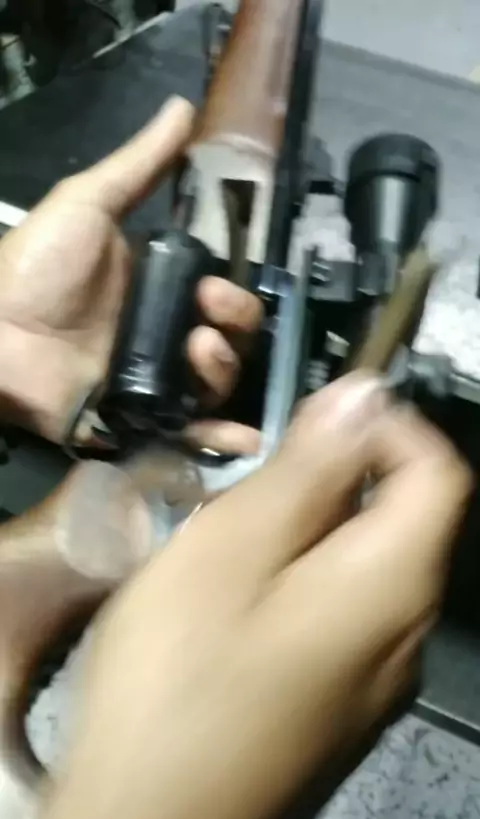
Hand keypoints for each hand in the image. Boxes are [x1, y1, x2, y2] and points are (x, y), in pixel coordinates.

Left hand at [0, 97, 261, 451]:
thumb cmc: (36, 266)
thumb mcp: (88, 204)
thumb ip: (138, 165)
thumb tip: (184, 110)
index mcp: (159, 292)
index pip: (220, 298)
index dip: (233, 297)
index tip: (216, 289)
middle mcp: (161, 338)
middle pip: (228, 342)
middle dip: (234, 328)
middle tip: (206, 317)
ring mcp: (152, 383)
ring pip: (215, 385)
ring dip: (223, 370)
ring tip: (198, 353)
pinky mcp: (139, 420)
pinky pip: (189, 433)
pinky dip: (220, 440)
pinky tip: (245, 440)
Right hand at [27, 374, 471, 818]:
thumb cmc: (176, 684)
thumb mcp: (232, 549)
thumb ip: (307, 470)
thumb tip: (362, 398)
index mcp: (394, 586)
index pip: (439, 471)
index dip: (388, 424)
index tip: (316, 416)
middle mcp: (407, 637)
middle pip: (403, 522)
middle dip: (336, 481)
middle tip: (250, 487)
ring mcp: (377, 682)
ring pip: (366, 570)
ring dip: (309, 534)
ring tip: (231, 544)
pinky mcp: (339, 710)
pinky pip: (341, 618)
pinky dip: (301, 584)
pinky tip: (234, 607)